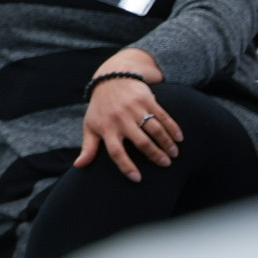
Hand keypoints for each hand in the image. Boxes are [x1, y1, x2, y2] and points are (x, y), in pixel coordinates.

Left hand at [76, 57, 177, 183]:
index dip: (125, 166)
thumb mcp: (90, 125)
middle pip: (140, 141)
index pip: (115, 151)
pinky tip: (179, 138)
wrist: (111, 79)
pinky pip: (163, 116)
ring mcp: (135, 109)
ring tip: (174, 154)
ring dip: (167, 143)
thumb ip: (88, 147)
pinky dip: (173, 128)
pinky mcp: (147, 100)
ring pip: (154, 129)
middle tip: (166, 164)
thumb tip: (78, 166)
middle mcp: (121, 119)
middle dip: (155, 154)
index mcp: (106, 128)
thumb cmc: (100, 109)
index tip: (137, 178)